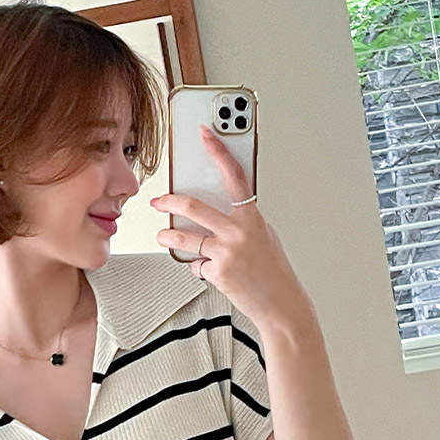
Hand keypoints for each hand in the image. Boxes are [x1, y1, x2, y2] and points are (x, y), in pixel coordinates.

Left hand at [150, 124, 312, 332]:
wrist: (282, 305)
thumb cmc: (274, 271)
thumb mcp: (263, 236)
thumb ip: (241, 221)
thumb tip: (217, 212)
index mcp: (252, 217)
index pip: (234, 175)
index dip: (219, 151)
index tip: (205, 134)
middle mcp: (239, 231)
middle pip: (194, 207)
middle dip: (169, 201)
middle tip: (158, 201)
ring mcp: (227, 252)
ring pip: (185, 239)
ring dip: (168, 237)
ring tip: (162, 237)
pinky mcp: (218, 272)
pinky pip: (197, 265)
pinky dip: (200, 268)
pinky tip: (214, 273)